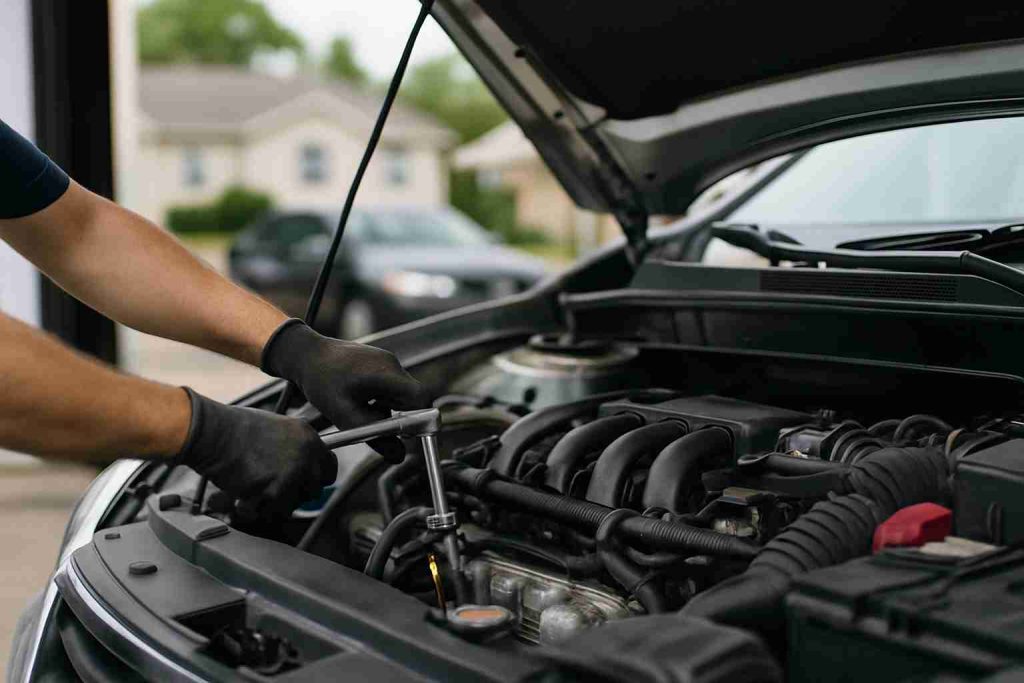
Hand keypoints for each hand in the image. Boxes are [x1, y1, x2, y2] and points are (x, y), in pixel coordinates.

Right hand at [177, 388, 337, 518]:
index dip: (318, 478)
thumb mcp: (278, 428)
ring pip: (290, 506)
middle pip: (313, 491)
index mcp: (309, 438)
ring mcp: (292, 475)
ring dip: (272, 504)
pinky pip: (268, 513)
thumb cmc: (237, 428)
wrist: (215, 432)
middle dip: (295, 494)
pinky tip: (241, 494)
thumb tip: (302, 464)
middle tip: (274, 489)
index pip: (330, 468)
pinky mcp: (274, 492)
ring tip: (253, 488)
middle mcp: (306, 456)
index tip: (309, 483)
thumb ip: (295, 447)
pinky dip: (252, 509)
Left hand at [260, 320, 426, 461]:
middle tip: (379, 428)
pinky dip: (381, 399)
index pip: (420, 397)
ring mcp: (387, 361)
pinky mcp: (381, 363)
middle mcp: (391, 364)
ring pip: (401, 394)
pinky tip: (359, 399)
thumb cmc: (321, 380)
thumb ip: (374, 437)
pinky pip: (391, 386)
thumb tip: (399, 456)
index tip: (408, 434)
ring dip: (388, 408)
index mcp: (386, 372)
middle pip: (413, 398)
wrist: (306, 353)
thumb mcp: (344, 415)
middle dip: (401, 416)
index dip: (420, 418)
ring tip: (360, 409)